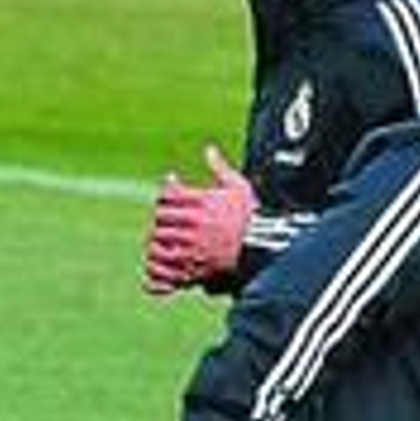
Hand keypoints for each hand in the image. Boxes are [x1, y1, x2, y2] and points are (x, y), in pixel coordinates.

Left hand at [144, 146, 256, 294]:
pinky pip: (165, 271)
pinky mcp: (195, 269)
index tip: (167, 203)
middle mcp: (195, 225)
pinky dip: (157, 270)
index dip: (164, 198)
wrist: (263, 248)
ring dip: (156, 243)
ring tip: (160, 244)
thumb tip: (209, 149)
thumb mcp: (238, 187)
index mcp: (202, 203)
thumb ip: (220, 168)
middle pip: (160, 219)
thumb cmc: (251, 216)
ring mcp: (193, 248)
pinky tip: (159, 266)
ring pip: (158, 244)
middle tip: (163, 224)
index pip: (167, 196)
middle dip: (160, 220)